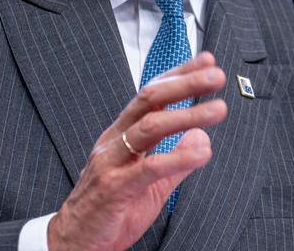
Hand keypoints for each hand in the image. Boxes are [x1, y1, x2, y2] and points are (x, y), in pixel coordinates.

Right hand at [47, 51, 227, 250]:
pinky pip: (149, 166)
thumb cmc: (110, 211)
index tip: (206, 61)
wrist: (76, 243)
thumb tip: (202, 138)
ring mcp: (112, 161)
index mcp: (121, 134)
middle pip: (150, 100)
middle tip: (215, 74)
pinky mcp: (114, 187)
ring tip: (218, 109)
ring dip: (187, 114)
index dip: (179, 75)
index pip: (151, 94)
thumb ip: (176, 160)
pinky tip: (202, 152)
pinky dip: (178, 156)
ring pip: (150, 126)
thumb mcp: (151, 183)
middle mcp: (114, 140)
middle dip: (185, 83)